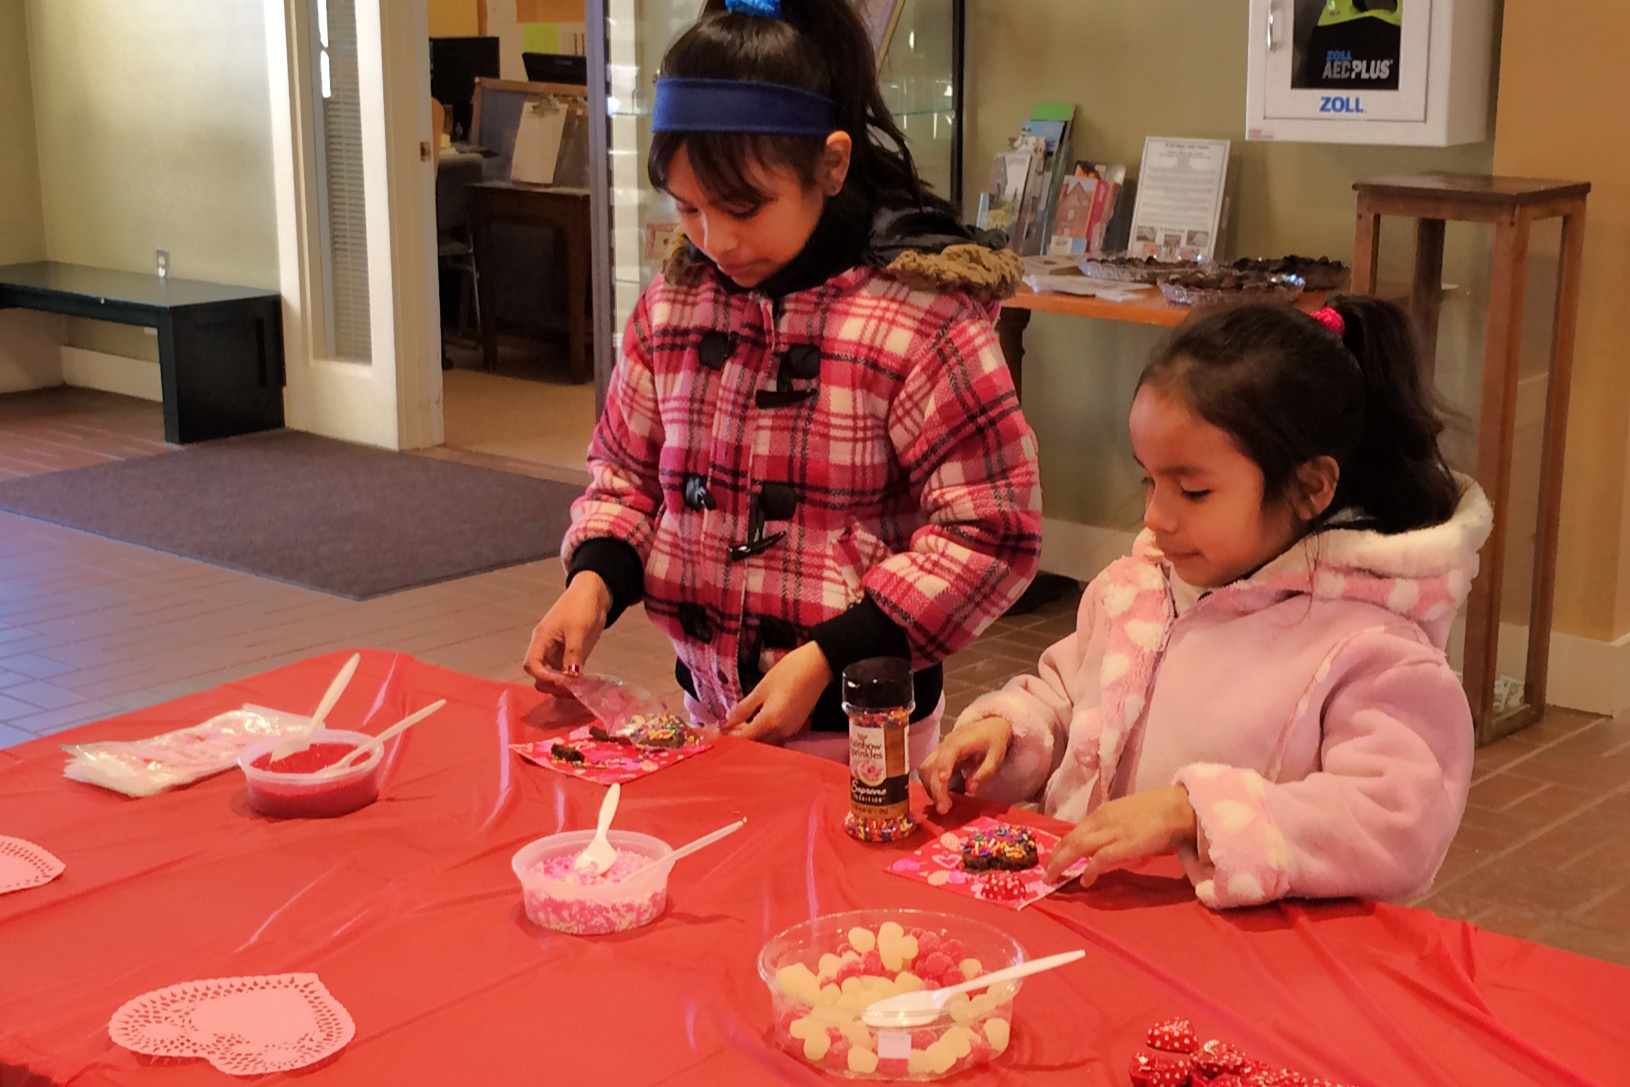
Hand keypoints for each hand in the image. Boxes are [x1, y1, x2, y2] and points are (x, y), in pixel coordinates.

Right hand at [523, 572, 611, 692]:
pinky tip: (584, 687)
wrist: (593, 595)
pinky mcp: (570, 656)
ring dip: (563, 687)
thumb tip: (570, 677)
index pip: (531, 665)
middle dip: (552, 686)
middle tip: (573, 691)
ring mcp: (558, 654)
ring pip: (553, 678)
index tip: (562, 683)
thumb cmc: (580, 607)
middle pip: (539, 675)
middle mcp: (546, 650)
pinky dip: (573, 683)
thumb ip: (573, 653)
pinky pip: (567, 675)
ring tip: (580, 692)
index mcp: (541, 640)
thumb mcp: (577, 630)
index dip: (543, 677)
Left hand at [722, 642, 831, 744]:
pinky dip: (763, 733)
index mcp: (769, 723)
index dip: (729, 737)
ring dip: (751, 737)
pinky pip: (775, 736)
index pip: (744, 739)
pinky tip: (754, 722)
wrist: (819, 666)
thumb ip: (744, 707)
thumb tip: (728, 720)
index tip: (716, 732)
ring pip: (765, 741)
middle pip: (755, 744)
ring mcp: (790, 730)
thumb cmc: (789, 673)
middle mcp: (780, 732)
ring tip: (736, 725)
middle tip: (724, 728)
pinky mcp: (796, 726)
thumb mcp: (761, 688)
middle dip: (739, 738)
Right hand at [917, 717, 1012, 814]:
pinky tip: (942, 798)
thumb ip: (984, 772)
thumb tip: (969, 789)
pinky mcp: (937, 758)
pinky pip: (927, 772)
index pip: (948, 753)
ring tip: (943, 806)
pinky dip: (931, 786)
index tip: (942, 781)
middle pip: (931, 766)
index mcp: (960, 742)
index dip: (943, 766)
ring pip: (925, 770)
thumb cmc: (993, 742)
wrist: (989, 727)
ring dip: (930, 789)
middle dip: (935, 789)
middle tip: (944, 809)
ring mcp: (938, 751)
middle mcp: (944, 745)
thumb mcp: (996, 757)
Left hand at [1044, 786, 1197, 883]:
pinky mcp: (1124, 845)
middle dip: (1055, 857)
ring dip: (1063, 864)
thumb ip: (1111, 828)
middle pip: (1070, 840)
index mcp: (1103, 813)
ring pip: (1078, 848)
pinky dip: (1090, 871)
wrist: (1178, 809)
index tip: (1053, 858)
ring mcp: (1112, 832)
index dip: (1061, 846)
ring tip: (1053, 878)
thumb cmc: (1157, 811)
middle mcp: (1102, 821)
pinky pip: (1100, 860)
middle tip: (1045, 873)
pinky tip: (1085, 882)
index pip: (1074, 831)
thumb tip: (1099, 848)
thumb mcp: (1126, 815)